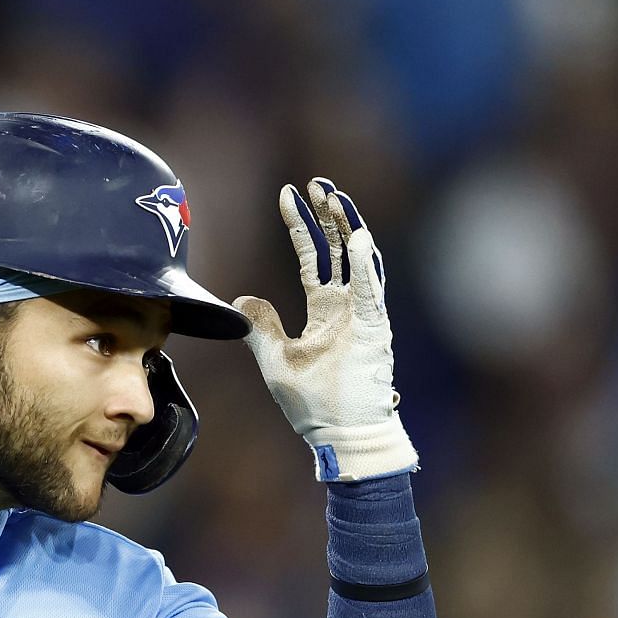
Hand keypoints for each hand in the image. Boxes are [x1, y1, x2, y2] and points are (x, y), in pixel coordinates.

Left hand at [233, 178, 417, 481]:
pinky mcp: (375, 331)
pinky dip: (367, 263)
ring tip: (334, 195)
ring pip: (359, 259)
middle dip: (327, 213)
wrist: (340, 437)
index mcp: (326, 311)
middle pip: (339, 248)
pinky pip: (372, 291)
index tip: (286, 194)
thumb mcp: (274, 360)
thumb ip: (261, 327)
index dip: (301, 226)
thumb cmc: (312, 404)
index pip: (313, 258)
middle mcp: (348, 307)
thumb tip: (242, 299)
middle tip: (316, 181)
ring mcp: (365, 316)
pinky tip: (358, 235)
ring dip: (348, 226)